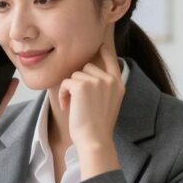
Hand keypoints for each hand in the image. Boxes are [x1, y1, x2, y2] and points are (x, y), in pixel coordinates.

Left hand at [58, 44, 123, 178]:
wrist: (95, 140)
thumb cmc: (97, 126)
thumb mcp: (108, 103)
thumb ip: (103, 86)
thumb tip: (88, 69)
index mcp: (118, 83)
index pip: (111, 59)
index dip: (104, 49)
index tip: (100, 42)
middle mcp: (110, 79)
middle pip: (86, 67)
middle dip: (78, 82)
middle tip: (78, 102)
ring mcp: (97, 81)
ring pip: (74, 75)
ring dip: (69, 90)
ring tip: (74, 107)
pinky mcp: (82, 86)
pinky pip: (66, 82)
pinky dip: (63, 94)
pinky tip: (68, 107)